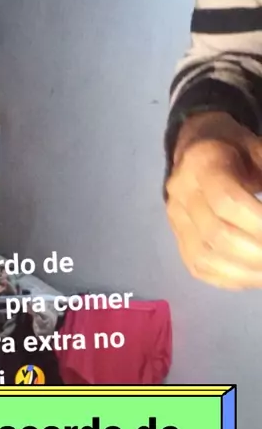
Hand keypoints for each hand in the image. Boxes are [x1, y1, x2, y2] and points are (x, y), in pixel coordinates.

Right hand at [166, 112, 261, 288]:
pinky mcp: (177, 239)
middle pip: (217, 234)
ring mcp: (175, 220)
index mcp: (203, 164)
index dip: (258, 223)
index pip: (226, 202)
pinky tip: (255, 275)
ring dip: (247, 272)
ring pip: (206, 258)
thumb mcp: (257, 149)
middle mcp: (181, 194)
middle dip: (258, 253)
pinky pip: (200, 268)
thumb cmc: (235, 149)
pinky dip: (232, 279)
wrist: (196, 150)